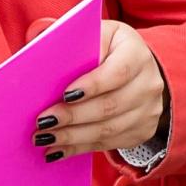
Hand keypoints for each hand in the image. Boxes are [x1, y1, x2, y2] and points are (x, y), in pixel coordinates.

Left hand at [32, 19, 166, 159]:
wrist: (136, 73)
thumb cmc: (103, 51)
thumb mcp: (92, 36)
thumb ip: (68, 36)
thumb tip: (36, 35)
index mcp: (135, 52)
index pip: (118, 71)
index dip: (92, 85)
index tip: (64, 95)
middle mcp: (148, 81)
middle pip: (110, 105)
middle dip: (73, 116)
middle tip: (44, 122)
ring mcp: (149, 109)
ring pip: (109, 129)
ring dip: (72, 137)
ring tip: (44, 138)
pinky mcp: (142, 130)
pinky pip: (109, 143)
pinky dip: (79, 148)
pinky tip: (56, 151)